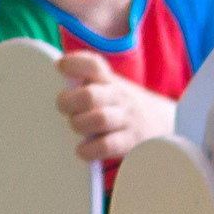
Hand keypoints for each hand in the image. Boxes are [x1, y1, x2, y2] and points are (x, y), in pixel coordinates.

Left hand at [55, 50, 175, 161]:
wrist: (162, 122)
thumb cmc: (121, 105)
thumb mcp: (108, 86)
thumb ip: (84, 81)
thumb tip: (50, 75)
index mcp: (110, 80)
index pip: (94, 64)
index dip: (74, 63)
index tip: (60, 67)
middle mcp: (119, 97)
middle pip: (90, 95)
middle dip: (69, 103)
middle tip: (65, 108)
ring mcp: (126, 119)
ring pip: (99, 119)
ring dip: (80, 125)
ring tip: (77, 127)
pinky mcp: (130, 142)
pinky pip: (107, 146)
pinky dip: (89, 150)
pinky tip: (83, 149)